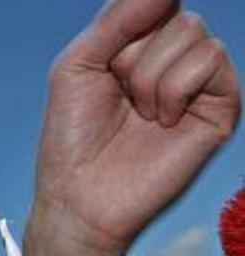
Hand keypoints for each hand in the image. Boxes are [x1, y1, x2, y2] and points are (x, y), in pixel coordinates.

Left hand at [31, 0, 239, 255]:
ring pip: (191, 30)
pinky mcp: (221, 108)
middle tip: (119, 100)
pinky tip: (161, 121)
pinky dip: (174, 87)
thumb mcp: (77, 65)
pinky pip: (210, 59)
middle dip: (132, 56)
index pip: (151, 1)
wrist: (80, 199)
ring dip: (149, 75)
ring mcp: (200, 84)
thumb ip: (117, 17)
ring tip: (138, 116)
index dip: (127, 22)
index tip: (109, 59)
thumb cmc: (71, 139)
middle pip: (172, 13)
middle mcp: (174, 61)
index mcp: (139, 48)